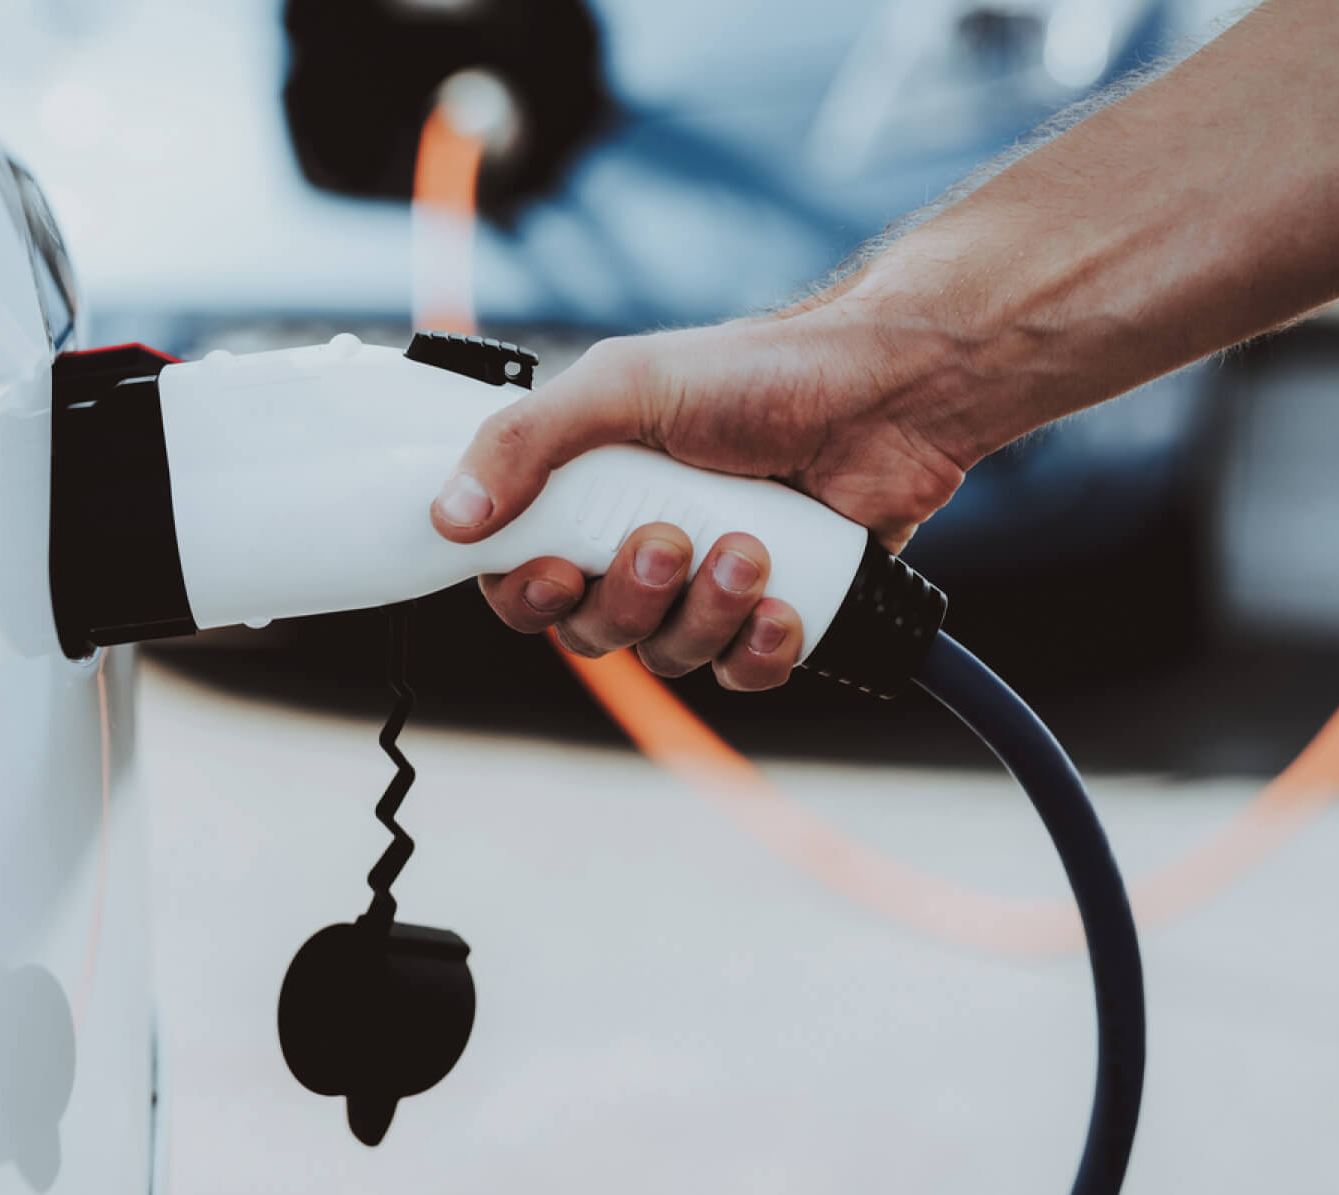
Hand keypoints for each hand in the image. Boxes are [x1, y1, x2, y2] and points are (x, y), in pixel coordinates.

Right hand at [427, 306, 971, 688]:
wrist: (888, 393)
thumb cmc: (758, 374)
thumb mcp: (625, 386)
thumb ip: (527, 442)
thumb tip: (450, 514)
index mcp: (589, 493)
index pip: (520, 576)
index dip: (527, 594)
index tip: (557, 571)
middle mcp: (641, 545)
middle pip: (592, 632)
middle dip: (631, 599)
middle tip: (673, 541)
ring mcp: (708, 585)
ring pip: (669, 657)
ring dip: (705, 613)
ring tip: (752, 550)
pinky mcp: (774, 614)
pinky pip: (740, 675)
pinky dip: (760, 649)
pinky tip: (785, 603)